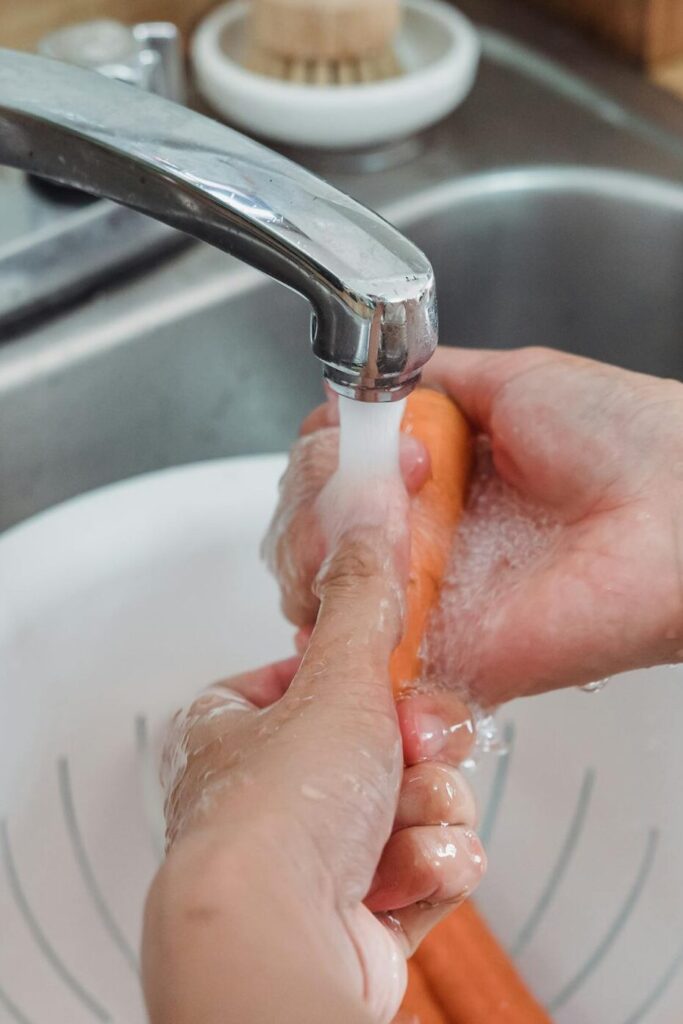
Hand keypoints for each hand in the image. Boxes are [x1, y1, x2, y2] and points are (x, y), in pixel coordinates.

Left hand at [143, 528, 485, 1023]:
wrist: (280, 941)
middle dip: (419, 755)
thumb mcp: (336, 680)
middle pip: (389, 742)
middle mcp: (273, 793)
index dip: (371, 683)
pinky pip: (428, 864)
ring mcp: (318, 856)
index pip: (323, 681)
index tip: (390, 685)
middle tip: (408, 754)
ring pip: (421, 802)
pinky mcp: (361, 912)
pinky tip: (400, 878)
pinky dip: (428, 869)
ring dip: (428, 812)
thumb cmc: (278, 816)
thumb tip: (367, 530)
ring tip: (397, 830)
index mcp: (239, 729)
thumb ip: (362, 604)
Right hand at [266, 348, 682, 706]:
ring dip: (317, 546)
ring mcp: (425, 604)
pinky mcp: (443, 659)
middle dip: (311, 498)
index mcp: (431, 485)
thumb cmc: (620, 438)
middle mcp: (420, 545)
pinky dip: (332, 614)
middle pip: (306, 533)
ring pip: (314, 590)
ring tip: (385, 517)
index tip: (354, 437)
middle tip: (386, 477)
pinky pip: (357, 656)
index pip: (327, 478)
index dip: (319, 459)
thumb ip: (431, 386)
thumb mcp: (512, 380)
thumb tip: (368, 388)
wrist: (678, 507)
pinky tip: (369, 565)